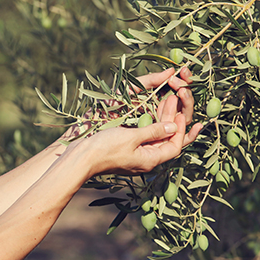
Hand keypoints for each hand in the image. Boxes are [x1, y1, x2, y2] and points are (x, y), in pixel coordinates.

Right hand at [71, 67, 202, 175]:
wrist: (79, 158)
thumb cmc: (104, 149)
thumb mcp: (131, 137)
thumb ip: (153, 131)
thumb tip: (173, 127)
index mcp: (150, 160)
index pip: (174, 146)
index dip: (180, 129)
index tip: (180, 112)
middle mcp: (144, 160)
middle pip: (165, 140)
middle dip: (171, 120)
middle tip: (173, 99)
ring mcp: (134, 155)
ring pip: (154, 137)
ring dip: (161, 119)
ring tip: (165, 100)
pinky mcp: (125, 150)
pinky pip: (143, 137)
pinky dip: (149, 123)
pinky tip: (149, 111)